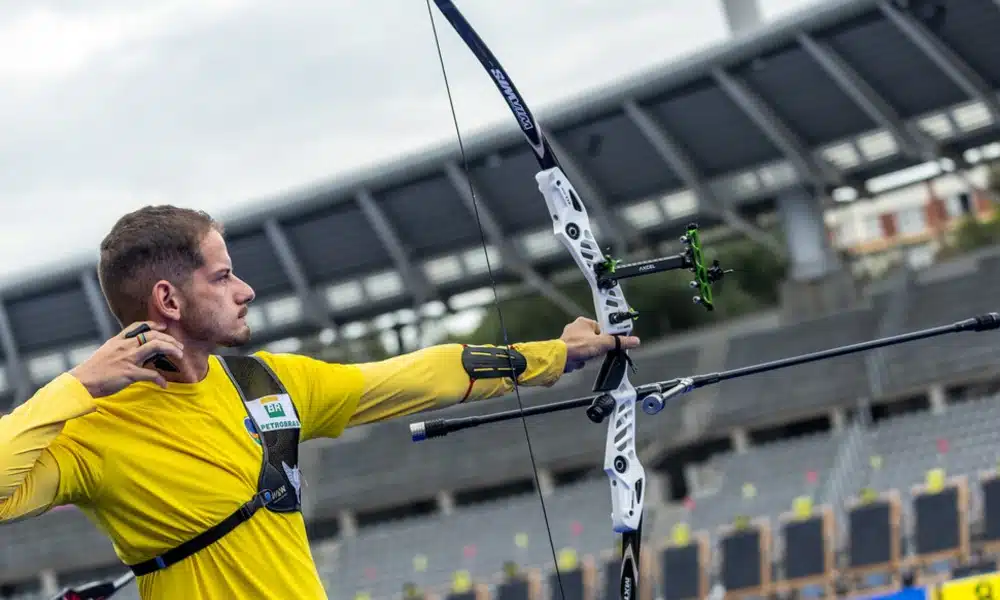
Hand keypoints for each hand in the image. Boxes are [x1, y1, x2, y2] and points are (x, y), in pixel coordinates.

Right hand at [69, 321, 184, 397]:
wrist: (81, 382)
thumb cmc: (93, 370)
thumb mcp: (106, 353)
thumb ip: (121, 349)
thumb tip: (135, 351)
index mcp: (118, 341)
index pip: (139, 326)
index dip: (154, 325)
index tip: (164, 327)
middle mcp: (125, 346)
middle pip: (153, 335)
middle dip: (169, 339)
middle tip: (179, 346)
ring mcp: (128, 359)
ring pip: (155, 346)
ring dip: (171, 350)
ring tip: (180, 356)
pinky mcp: (129, 373)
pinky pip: (151, 374)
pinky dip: (160, 379)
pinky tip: (164, 384)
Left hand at [559, 317, 639, 372]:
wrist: (561, 359)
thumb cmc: (577, 346)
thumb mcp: (603, 343)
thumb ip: (619, 342)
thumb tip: (633, 340)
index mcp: (584, 322)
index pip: (602, 327)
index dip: (608, 336)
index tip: (613, 342)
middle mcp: (576, 328)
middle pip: (596, 337)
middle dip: (599, 346)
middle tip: (600, 350)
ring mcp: (571, 339)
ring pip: (588, 347)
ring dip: (591, 353)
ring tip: (589, 355)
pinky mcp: (568, 349)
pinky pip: (581, 354)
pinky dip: (584, 358)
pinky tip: (583, 360)